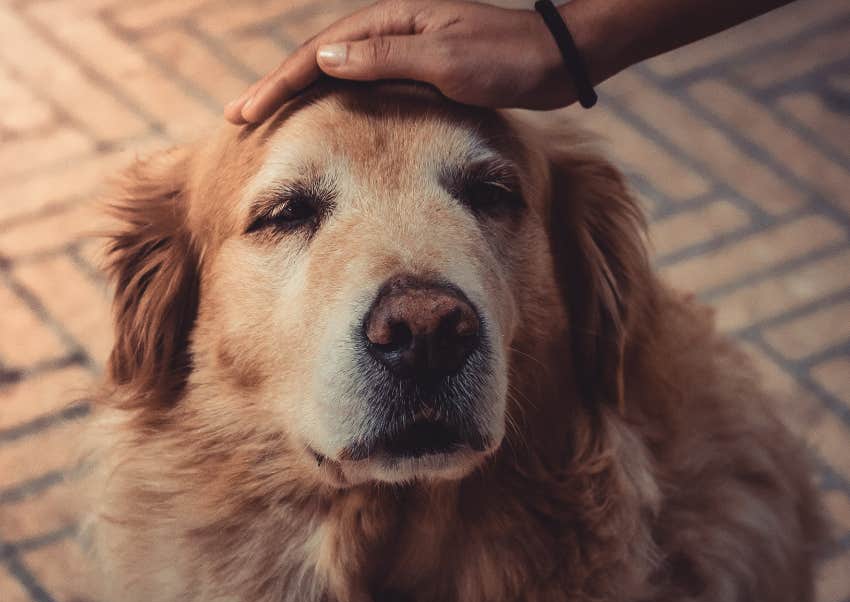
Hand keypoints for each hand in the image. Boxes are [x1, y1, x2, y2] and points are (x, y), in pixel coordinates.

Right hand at [225, 0, 587, 123]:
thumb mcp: (446, 60)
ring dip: (300, 93)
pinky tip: (324, 114)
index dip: (278, 84)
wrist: (554, 59)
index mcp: (390, 22)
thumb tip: (323, 60)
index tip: (246, 112)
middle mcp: (390, 30)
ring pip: (337, 71)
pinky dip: (334, 98)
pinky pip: (363, 83)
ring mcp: (403, 48)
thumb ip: (385, 59)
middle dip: (277, 87)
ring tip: (268, 115)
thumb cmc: (506, 60)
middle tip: (238, 116)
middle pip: (318, 59)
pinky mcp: (418, 67)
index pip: (318, 55)